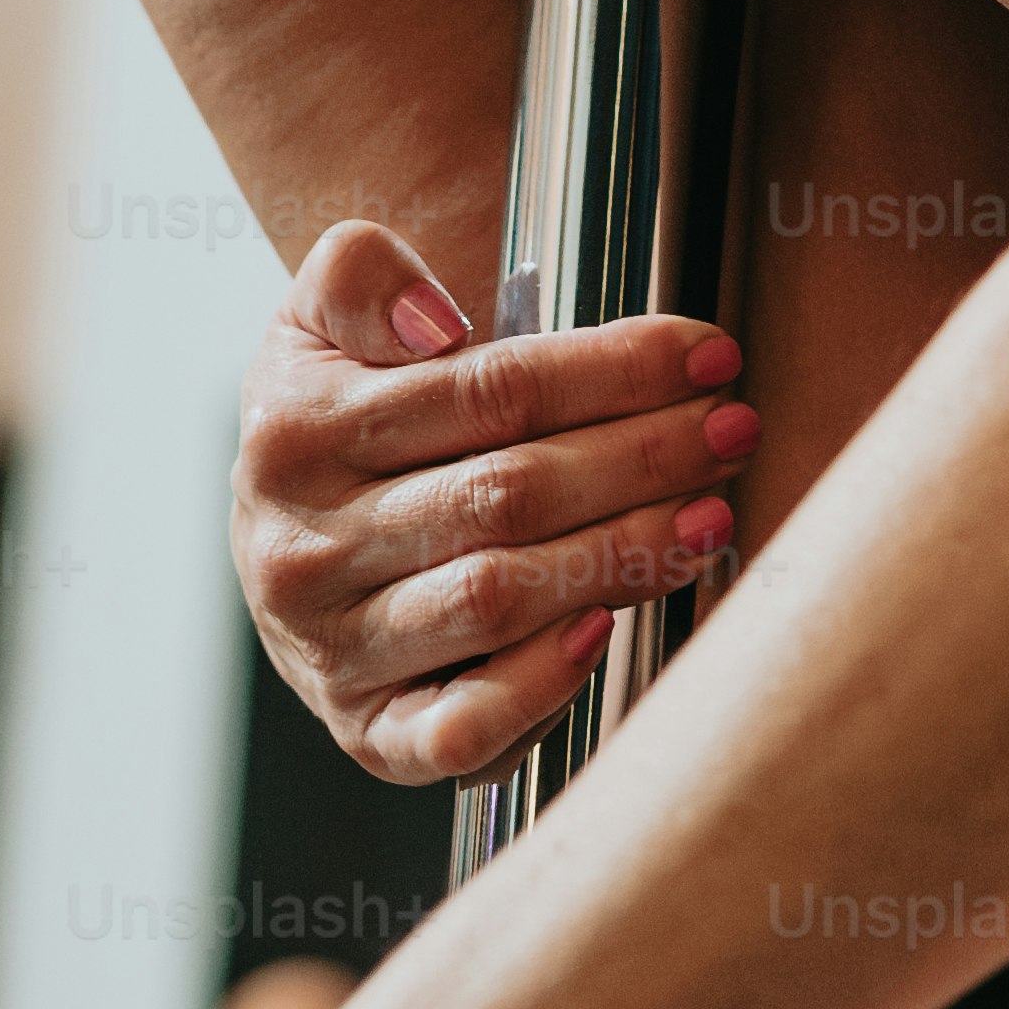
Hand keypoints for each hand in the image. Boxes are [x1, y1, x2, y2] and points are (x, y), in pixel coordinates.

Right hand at [235, 223, 760, 784]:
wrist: (275, 545)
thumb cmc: (331, 422)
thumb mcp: (314, 320)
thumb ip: (358, 277)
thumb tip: (436, 322)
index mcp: (294, 433)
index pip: (486, 393)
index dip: (612, 370)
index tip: (706, 353)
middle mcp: (304, 550)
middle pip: (509, 493)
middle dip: (644, 457)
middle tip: (732, 430)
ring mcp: (335, 651)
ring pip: (499, 599)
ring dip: (623, 554)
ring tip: (711, 515)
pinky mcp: (372, 732)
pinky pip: (461, 727)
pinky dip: (541, 685)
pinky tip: (608, 628)